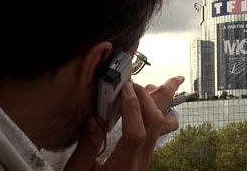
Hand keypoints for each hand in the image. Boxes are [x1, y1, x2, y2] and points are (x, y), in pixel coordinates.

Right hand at [64, 76, 184, 170]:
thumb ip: (86, 147)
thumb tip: (94, 117)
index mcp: (124, 166)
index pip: (136, 133)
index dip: (132, 108)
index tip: (124, 89)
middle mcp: (140, 161)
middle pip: (154, 125)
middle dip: (146, 99)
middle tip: (130, 83)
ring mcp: (146, 157)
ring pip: (160, 126)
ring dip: (156, 103)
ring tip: (148, 86)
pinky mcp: (145, 154)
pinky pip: (157, 129)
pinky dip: (153, 111)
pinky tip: (146, 103)